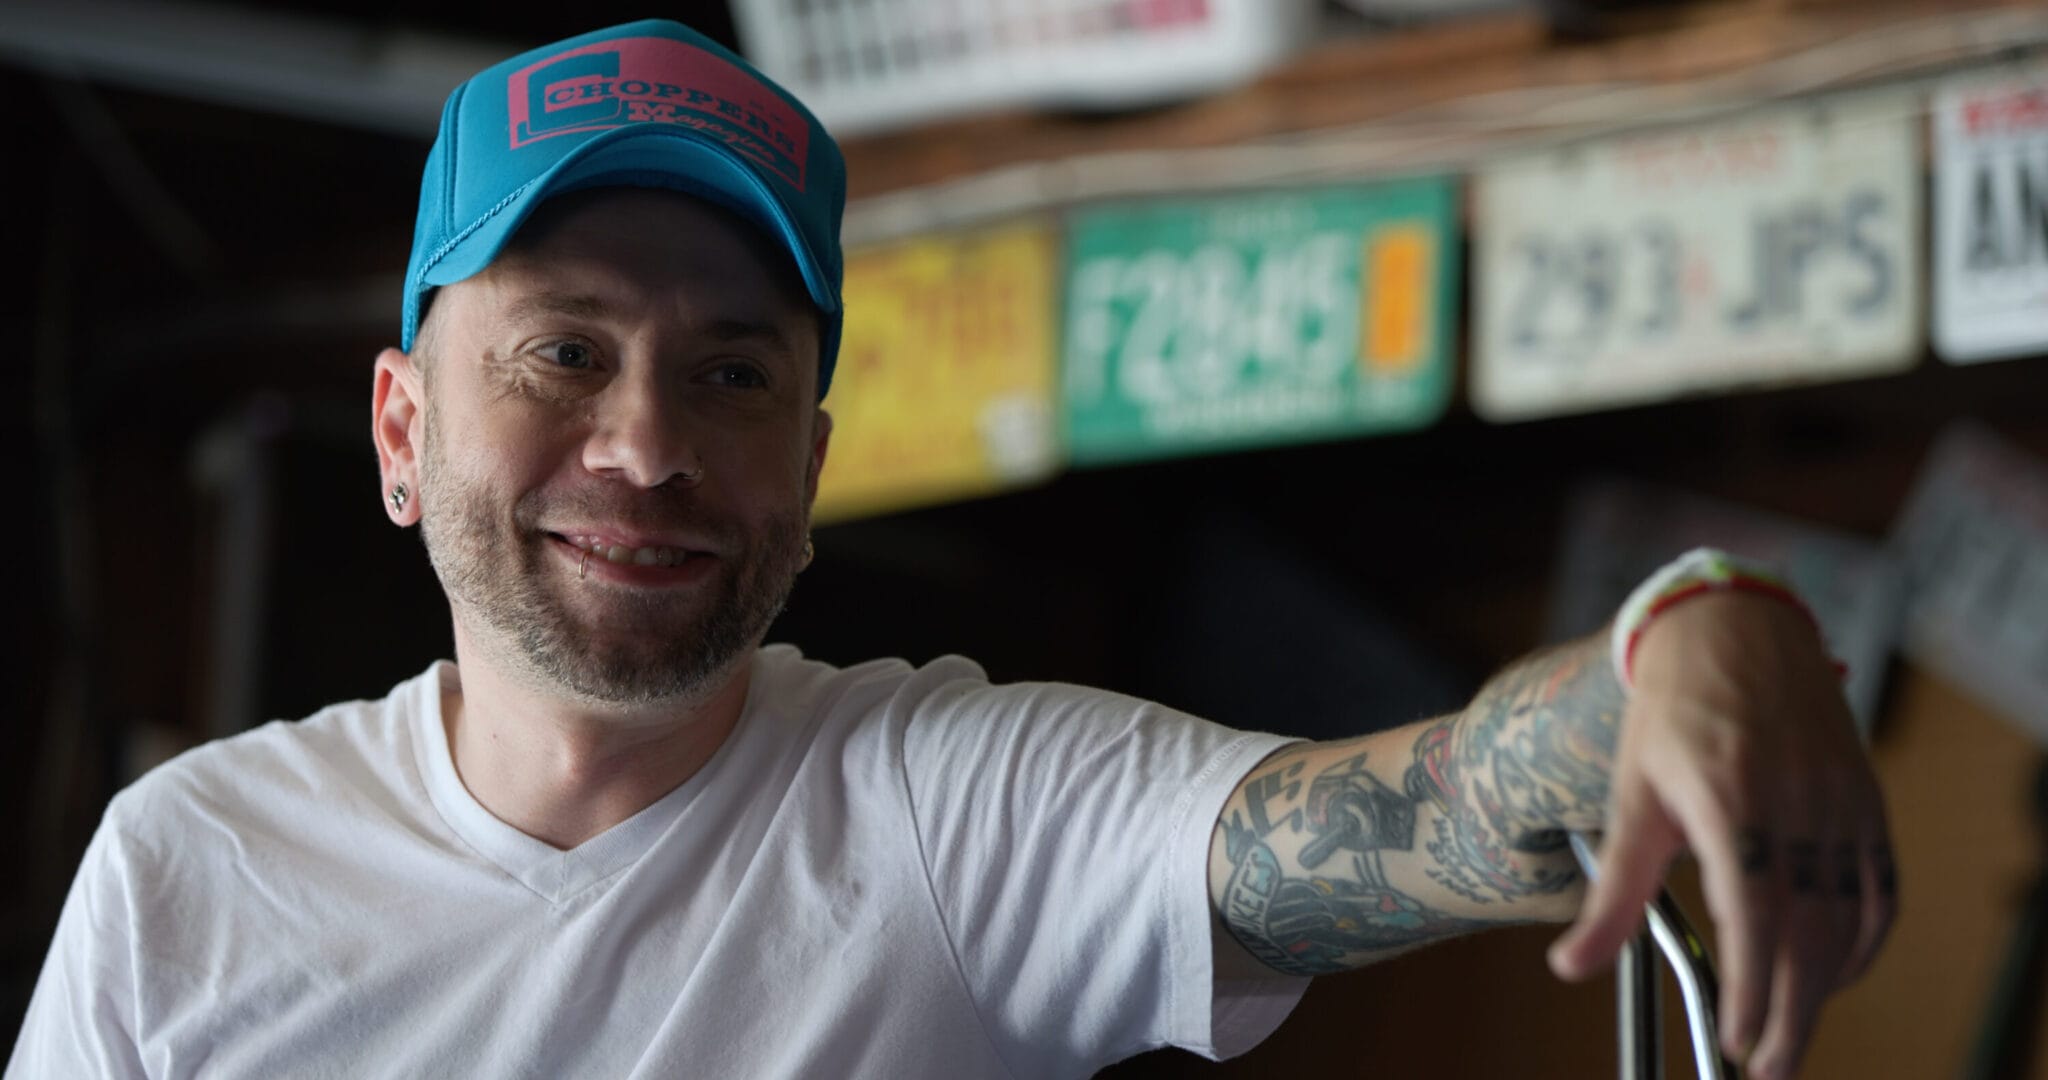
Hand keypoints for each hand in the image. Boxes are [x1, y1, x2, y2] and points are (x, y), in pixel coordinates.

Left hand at [1545, 591, 1895, 1079]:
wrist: (1733, 631)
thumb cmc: (1672, 712)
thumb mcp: (1629, 797)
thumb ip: (1611, 891)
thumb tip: (1571, 964)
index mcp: (1733, 801)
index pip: (1756, 917)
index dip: (1752, 988)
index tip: (1737, 1040)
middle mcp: (1798, 806)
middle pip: (1810, 934)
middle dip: (1790, 1013)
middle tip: (1766, 1065)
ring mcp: (1841, 804)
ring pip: (1848, 919)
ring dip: (1825, 987)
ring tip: (1788, 1031)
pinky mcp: (1865, 801)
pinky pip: (1879, 889)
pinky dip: (1862, 943)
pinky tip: (1832, 972)